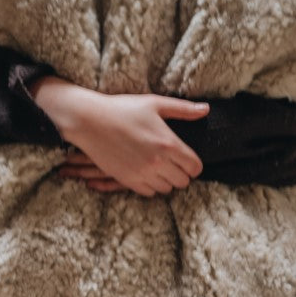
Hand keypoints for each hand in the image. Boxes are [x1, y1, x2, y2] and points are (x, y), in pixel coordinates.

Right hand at [32, 77, 208, 196]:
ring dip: (166, 180)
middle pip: (183, 181)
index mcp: (168, 143)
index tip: (187, 159)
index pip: (195, 167)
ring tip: (159, 167)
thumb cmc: (122, 109)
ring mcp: (142, 173)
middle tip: (173, 163)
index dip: (194, 164)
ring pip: (166, 189)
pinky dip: (151, 185)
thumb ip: (183, 109)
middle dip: (181, 173)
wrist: (90, 121)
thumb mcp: (154, 104)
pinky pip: (148, 192)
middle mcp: (157, 162)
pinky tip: (146, 173)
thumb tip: (206, 110)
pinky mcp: (127, 180)